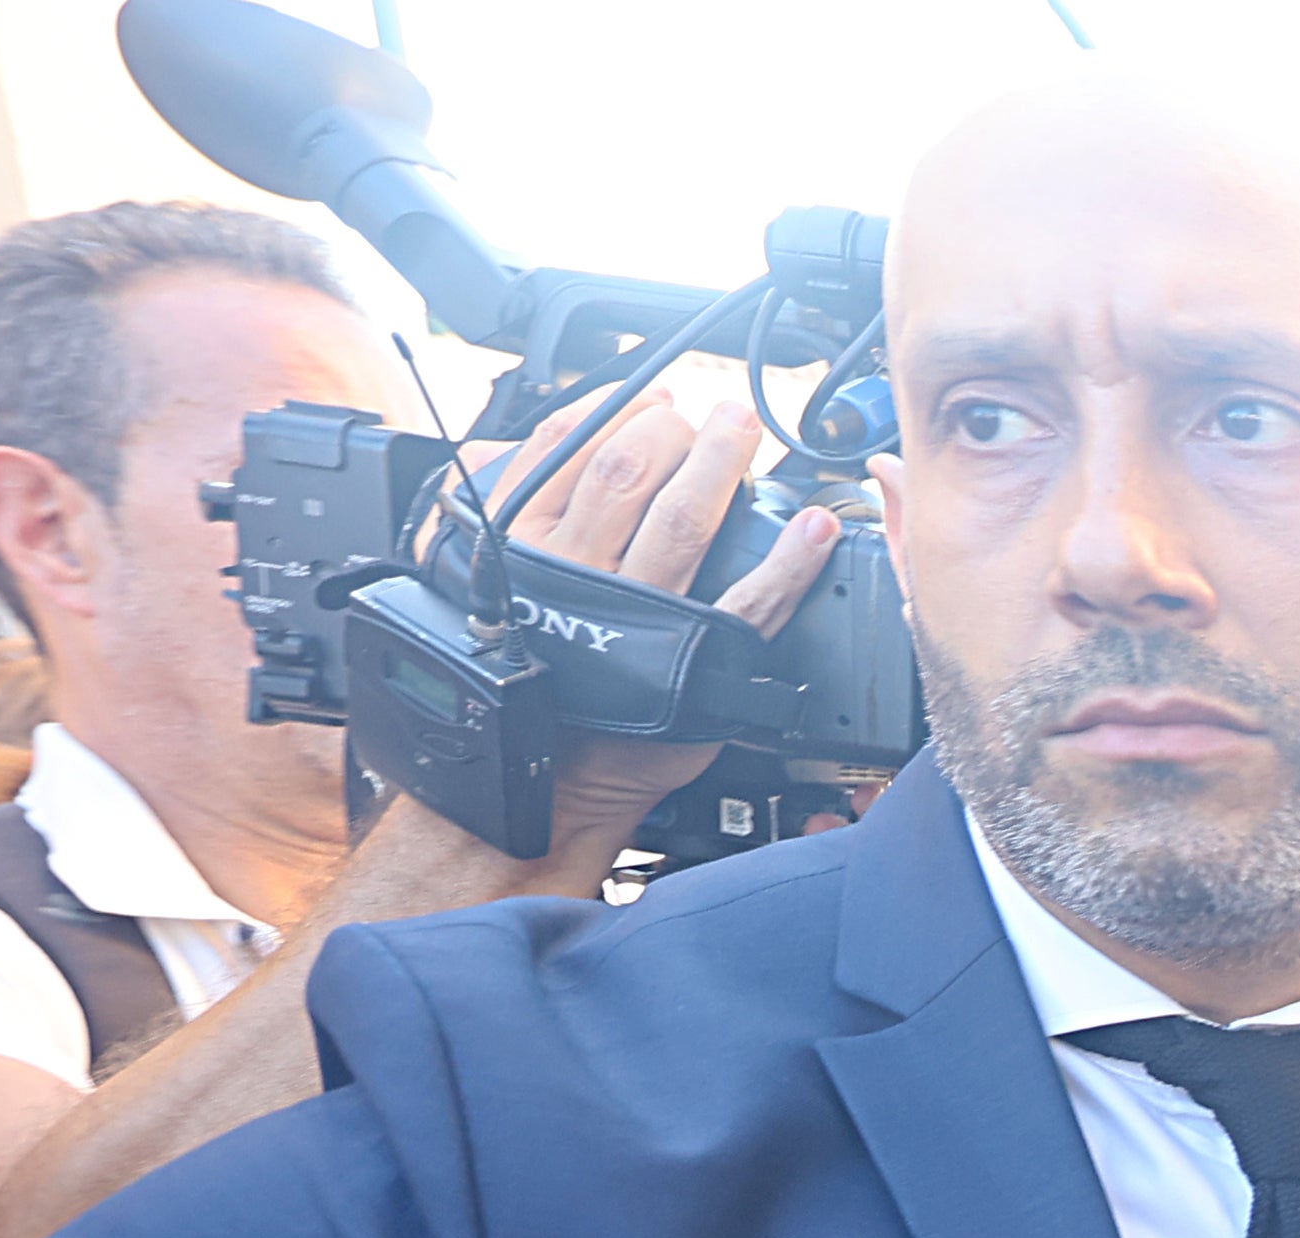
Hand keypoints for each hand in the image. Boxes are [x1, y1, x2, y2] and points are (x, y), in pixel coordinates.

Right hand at [470, 392, 843, 878]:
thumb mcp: (484, 585)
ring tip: (747, 431)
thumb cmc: (528, 682)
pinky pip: (750, 600)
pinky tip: (815, 527)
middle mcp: (580, 572)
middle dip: (677, 427)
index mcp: (523, 547)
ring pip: (684, 517)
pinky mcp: (696, 659)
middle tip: (714, 412)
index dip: (618, 411)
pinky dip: (789, 560)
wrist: (550, 778)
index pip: (570, 449)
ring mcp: (642, 614)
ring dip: (724, 464)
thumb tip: (494, 451)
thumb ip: (492, 517)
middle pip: (630, 469)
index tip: (651, 396)